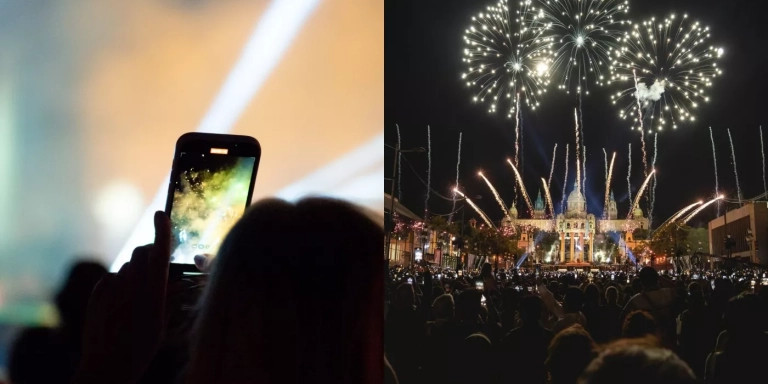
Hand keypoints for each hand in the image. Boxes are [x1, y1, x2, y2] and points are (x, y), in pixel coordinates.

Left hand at [74, 211, 170, 383]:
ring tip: (136, 297)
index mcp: (153, 294)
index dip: (162, 231)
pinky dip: (118, 285)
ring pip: (127, 266)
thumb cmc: (140, 348)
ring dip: (134, 272)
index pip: (159, 254)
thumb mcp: (160, 323)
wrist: (106, 366)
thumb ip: (166, 297)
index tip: (160, 214)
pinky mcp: (97, 293)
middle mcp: (132, 287)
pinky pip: (111, 278)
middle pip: (141, 253)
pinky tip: (119, 304)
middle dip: (149, 253)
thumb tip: (174, 280)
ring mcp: (112, 289)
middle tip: (155, 268)